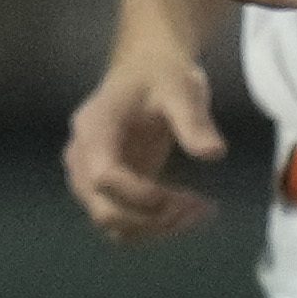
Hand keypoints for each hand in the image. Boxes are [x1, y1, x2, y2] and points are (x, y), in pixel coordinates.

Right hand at [61, 42, 222, 243]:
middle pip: (103, 209)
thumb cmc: (161, 75)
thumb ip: (193, 121)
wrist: (148, 69)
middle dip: (153, 218)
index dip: (139, 195)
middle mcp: (83, 158)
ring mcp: (92, 178)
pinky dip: (154, 227)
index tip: (182, 196)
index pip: (102, 176)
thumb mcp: (180, 90)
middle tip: (197, 205)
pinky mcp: (110, 189)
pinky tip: (187, 211)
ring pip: (113, 223)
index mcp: (93, 129)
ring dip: (156, 227)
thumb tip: (213, 153)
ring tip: (199, 210)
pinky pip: (124, 222)